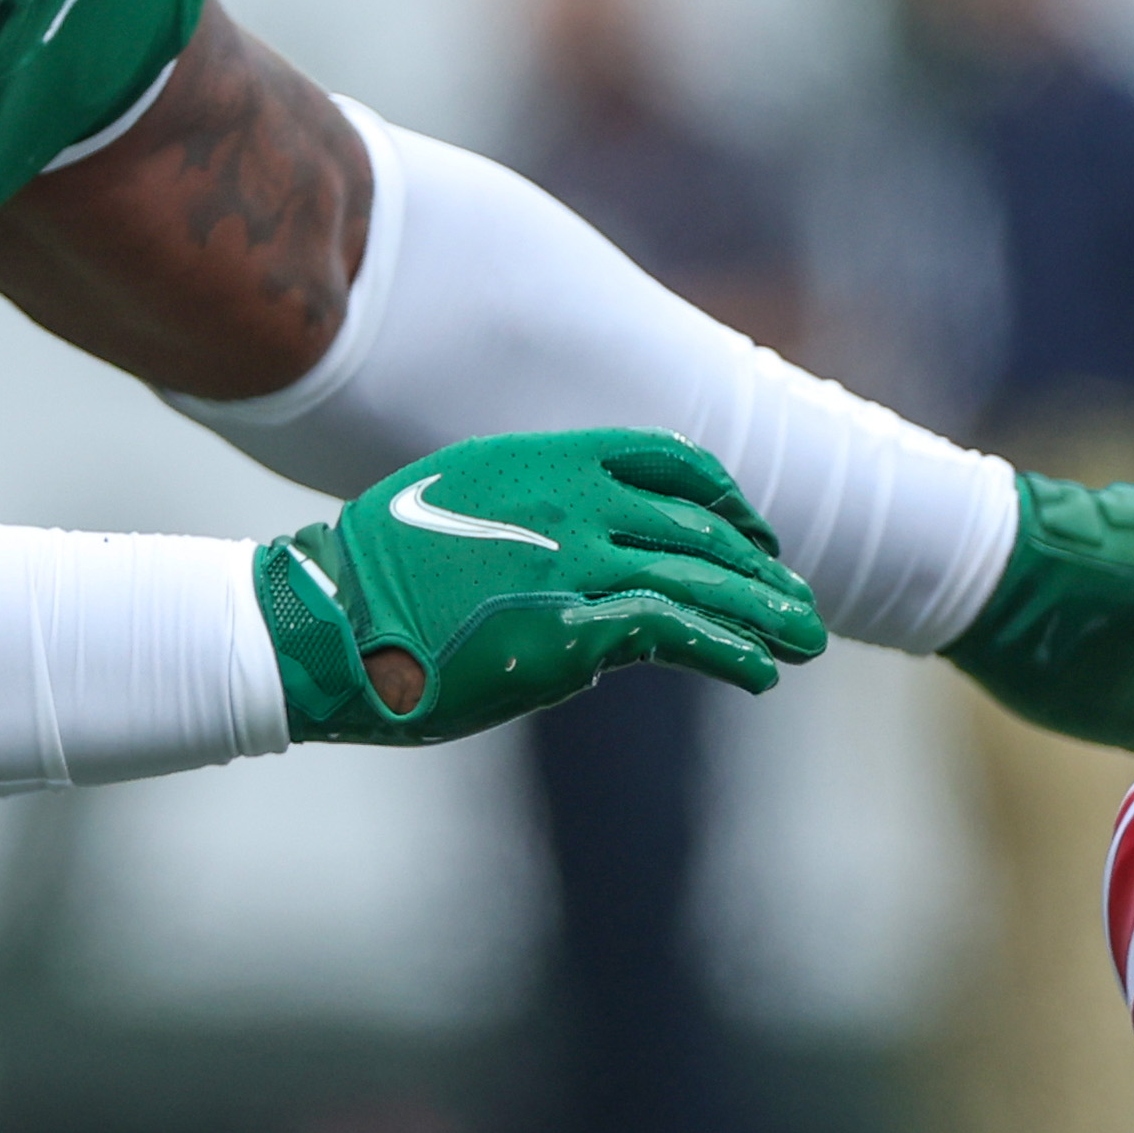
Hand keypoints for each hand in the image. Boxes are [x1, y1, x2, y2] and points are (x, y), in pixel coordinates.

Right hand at [259, 430, 826, 743]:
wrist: (324, 620)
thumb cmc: (377, 574)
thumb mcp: (460, 504)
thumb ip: (533, 514)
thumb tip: (582, 559)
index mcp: (549, 460)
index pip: (668, 462)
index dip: (726, 498)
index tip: (755, 531)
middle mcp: (575, 501)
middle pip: (701, 528)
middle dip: (760, 566)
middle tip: (800, 597)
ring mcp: (578, 563)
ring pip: (705, 580)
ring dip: (767, 611)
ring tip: (809, 639)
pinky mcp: (573, 630)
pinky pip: (679, 635)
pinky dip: (731, 652)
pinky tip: (761, 673)